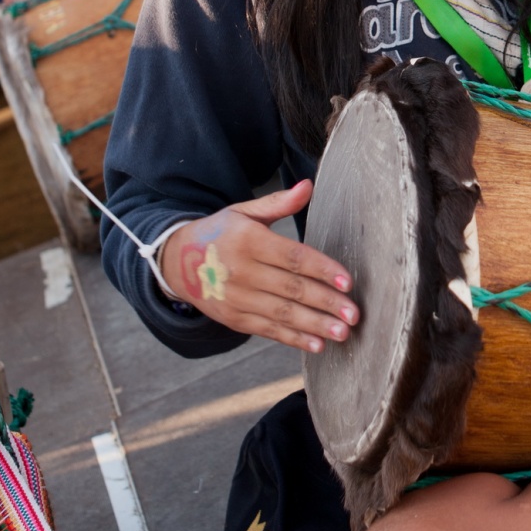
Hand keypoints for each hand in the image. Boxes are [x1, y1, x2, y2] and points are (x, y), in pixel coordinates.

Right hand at [160, 180, 357, 353]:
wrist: (176, 261)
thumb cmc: (220, 233)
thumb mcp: (244, 212)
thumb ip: (279, 203)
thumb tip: (308, 185)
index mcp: (248, 241)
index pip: (292, 257)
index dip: (322, 270)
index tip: (347, 281)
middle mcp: (242, 272)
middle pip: (291, 289)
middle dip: (325, 303)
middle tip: (354, 314)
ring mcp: (236, 299)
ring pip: (282, 313)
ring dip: (314, 325)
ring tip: (342, 333)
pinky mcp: (234, 319)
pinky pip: (268, 330)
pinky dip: (293, 339)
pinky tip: (316, 345)